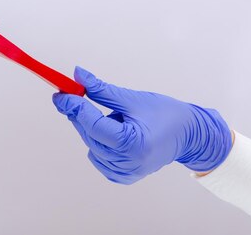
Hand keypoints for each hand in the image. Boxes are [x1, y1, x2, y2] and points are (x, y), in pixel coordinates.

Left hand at [52, 67, 231, 183]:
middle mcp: (127, 163)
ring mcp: (124, 173)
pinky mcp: (122, 176)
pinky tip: (115, 134)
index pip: (92, 123)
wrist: (189, 136)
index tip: (60, 93)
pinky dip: (99, 142)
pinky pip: (97, 156)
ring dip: (93, 128)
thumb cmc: (165, 114)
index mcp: (133, 143)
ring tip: (117, 119)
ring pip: (90, 144)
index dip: (74, 106)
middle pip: (88, 134)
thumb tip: (78, 74)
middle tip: (72, 94)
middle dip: (79, 114)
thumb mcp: (132, 98)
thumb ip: (101, 89)